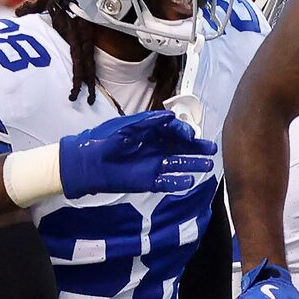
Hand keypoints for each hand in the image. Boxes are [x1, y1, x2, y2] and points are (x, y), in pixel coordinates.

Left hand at [60, 106, 217, 196]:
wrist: (86, 164)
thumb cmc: (104, 141)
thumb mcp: (126, 127)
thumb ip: (148, 122)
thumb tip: (170, 116)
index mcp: (149, 132)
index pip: (173, 130)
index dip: (183, 131)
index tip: (190, 135)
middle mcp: (154, 148)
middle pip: (180, 147)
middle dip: (196, 147)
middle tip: (211, 149)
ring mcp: (152, 165)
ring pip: (178, 164)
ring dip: (193, 164)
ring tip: (208, 165)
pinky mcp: (148, 181)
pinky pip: (167, 182)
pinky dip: (178, 182)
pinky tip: (190, 181)